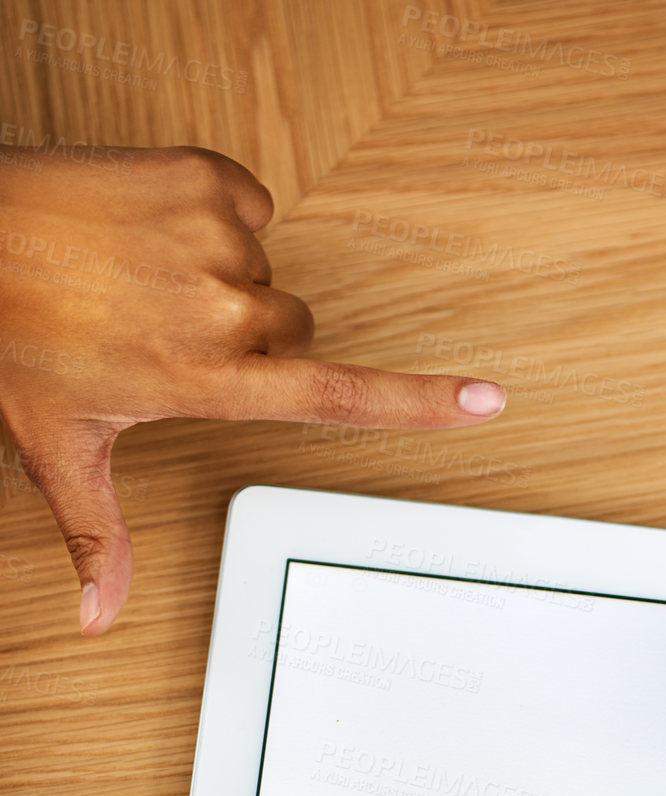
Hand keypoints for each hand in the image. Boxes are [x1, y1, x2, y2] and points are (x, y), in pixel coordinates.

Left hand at [0, 146, 506, 634]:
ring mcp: (218, 238)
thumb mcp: (61, 446)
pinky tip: (155, 232)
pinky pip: (249, 204)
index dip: (421, 405)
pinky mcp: (206, 176)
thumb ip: (99, 535)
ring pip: (268, 273)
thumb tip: (98, 618)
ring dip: (228, 278)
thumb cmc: (14, 331)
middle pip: (296, 334)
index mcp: (209, 380)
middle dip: (257, 341)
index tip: (487, 402)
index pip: (340, 399)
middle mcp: (225, 311)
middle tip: (175, 334)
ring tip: (150, 277)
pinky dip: (215, 215)